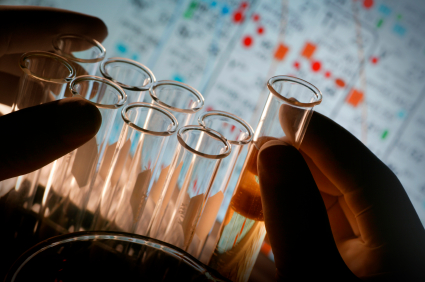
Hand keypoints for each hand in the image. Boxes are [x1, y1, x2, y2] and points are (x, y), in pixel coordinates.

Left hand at [0, 6, 106, 179]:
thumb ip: (25, 139)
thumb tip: (91, 117)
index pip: (15, 23)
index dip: (63, 25)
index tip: (101, 31)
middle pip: (6, 41)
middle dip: (50, 56)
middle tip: (88, 70)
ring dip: (27, 79)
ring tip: (61, 96)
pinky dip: (5, 97)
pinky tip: (20, 114)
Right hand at [257, 112, 424, 280]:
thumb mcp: (308, 280)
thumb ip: (295, 220)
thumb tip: (272, 153)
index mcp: (400, 251)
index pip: (371, 179)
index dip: (327, 140)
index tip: (287, 113)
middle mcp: (390, 248)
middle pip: (351, 187)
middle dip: (302, 161)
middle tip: (260, 149)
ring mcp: (369, 259)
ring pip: (334, 204)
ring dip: (292, 186)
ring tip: (255, 176)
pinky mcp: (346, 266)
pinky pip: (322, 227)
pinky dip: (293, 213)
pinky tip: (266, 208)